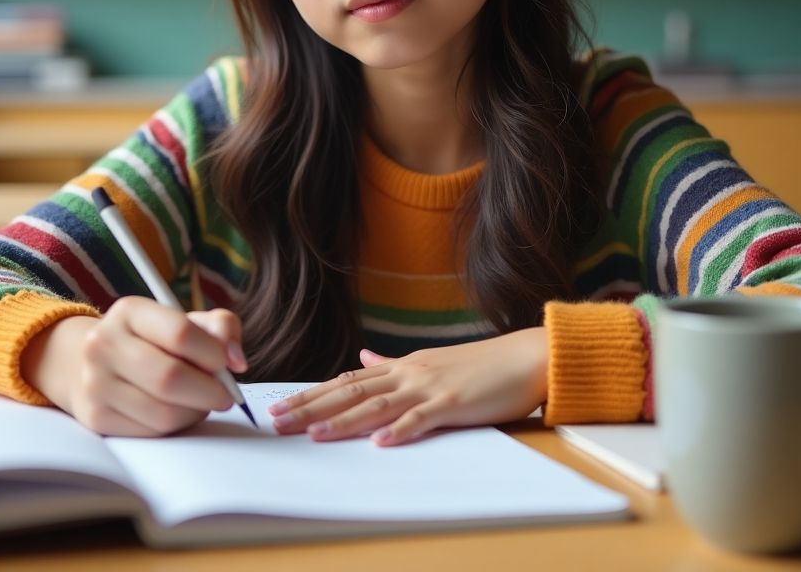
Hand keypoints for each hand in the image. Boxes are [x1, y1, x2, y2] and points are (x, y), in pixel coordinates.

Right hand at [21, 298, 247, 436]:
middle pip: (170, 377)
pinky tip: (179, 411)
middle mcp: (104, 344)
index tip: (225, 364)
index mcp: (129, 311)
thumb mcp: (187, 320)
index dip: (212, 352)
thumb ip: (221, 328)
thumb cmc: (154, 340)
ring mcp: (96, 384)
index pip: (180, 333)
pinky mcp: (96, 418)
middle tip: (226, 395)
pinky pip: (150, 432)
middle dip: (209, 391)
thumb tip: (236, 362)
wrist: (92, 362)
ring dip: (195, 412)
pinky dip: (175, 426)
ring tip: (201, 402)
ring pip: (162, 412)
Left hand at [268, 327, 547, 446]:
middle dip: (312, 407)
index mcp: (402, 366)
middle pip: (351, 391)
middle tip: (277, 420)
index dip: (312, 394)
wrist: (523, 357)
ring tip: (313, 434)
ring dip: (344, 420)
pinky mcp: (453, 401)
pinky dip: (400, 430)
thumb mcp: (430, 362)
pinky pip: (422, 418)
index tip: (281, 405)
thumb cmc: (480, 365)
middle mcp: (409, 373)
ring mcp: (430, 386)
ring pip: (378, 404)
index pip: (347, 381)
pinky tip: (380, 442)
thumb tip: (362, 359)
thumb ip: (393, 365)